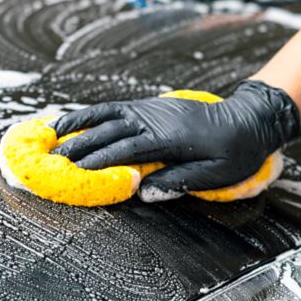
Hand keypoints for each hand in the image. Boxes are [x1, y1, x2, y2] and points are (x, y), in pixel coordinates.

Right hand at [51, 80, 299, 201]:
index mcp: (170, 139)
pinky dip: (92, 113)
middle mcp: (156, 120)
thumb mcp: (216, 175)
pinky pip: (115, 108)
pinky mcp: (150, 107)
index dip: (100, 161)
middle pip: (110, 132)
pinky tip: (75, 121)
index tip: (75, 173)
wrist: (248, 120)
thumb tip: (144, 193)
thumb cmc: (235, 152)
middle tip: (53, 162)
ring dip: (78, 125)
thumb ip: (180, 182)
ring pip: (107, 115)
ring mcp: (151, 110)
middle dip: (79, 146)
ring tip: (51, 135)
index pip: (126, 150)